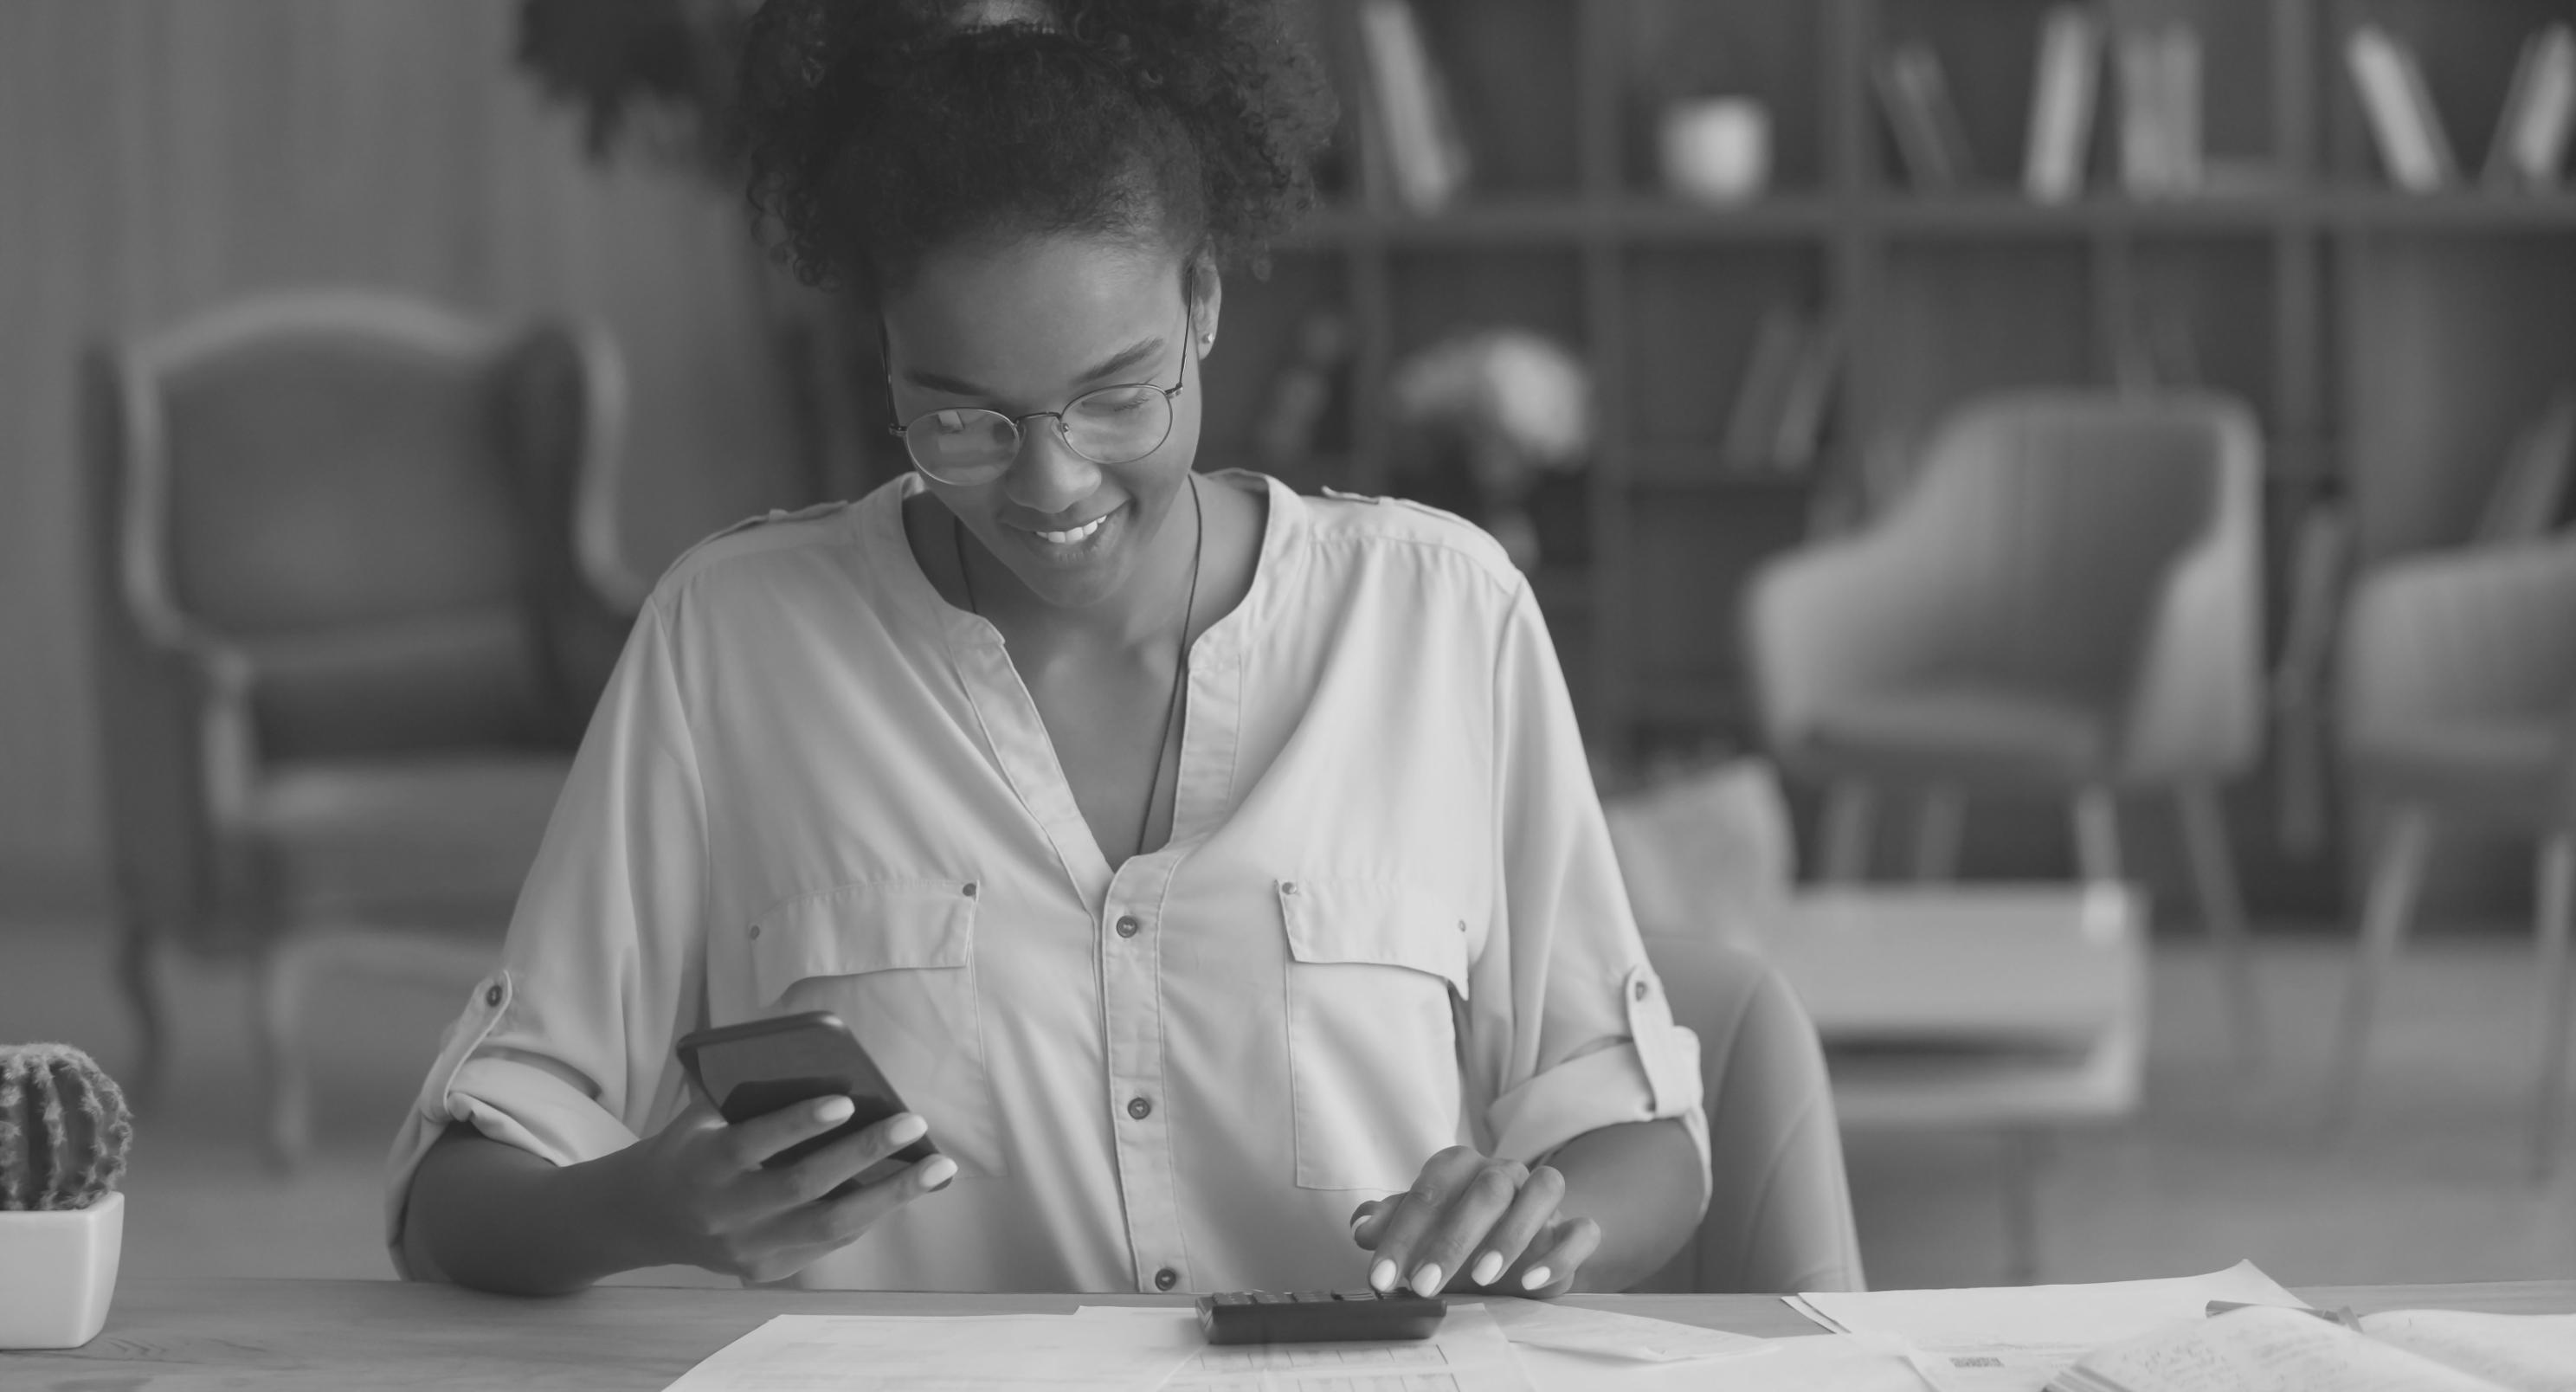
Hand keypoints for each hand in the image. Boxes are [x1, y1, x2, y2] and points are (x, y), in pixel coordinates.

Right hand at [610, 1095, 955, 1284]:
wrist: (650, 1216)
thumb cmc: (693, 1146)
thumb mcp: (703, 1115)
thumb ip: (751, 1096)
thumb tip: (828, 1068)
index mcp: (703, 1165)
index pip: (753, 1143)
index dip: (799, 1123)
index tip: (846, 1100)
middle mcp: (724, 1214)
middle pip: (803, 1187)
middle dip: (864, 1154)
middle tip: (912, 1123)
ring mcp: (746, 1250)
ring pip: (830, 1225)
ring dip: (891, 1195)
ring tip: (938, 1166)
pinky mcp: (766, 1271)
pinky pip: (830, 1241)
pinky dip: (871, 1212)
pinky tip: (905, 1186)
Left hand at [1350, 1146, 1600, 1299]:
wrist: (1520, 1238)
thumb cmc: (1459, 1230)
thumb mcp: (1421, 1228)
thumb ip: (1391, 1224)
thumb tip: (1360, 1226)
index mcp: (1460, 1166)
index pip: (1429, 1190)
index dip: (1401, 1235)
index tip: (1382, 1278)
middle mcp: (1504, 1171)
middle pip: (1486, 1189)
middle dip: (1452, 1239)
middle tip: (1424, 1284)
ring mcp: (1542, 1195)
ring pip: (1542, 1192)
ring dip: (1512, 1235)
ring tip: (1483, 1277)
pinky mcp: (1573, 1225)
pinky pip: (1582, 1229)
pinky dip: (1560, 1254)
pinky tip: (1532, 1281)